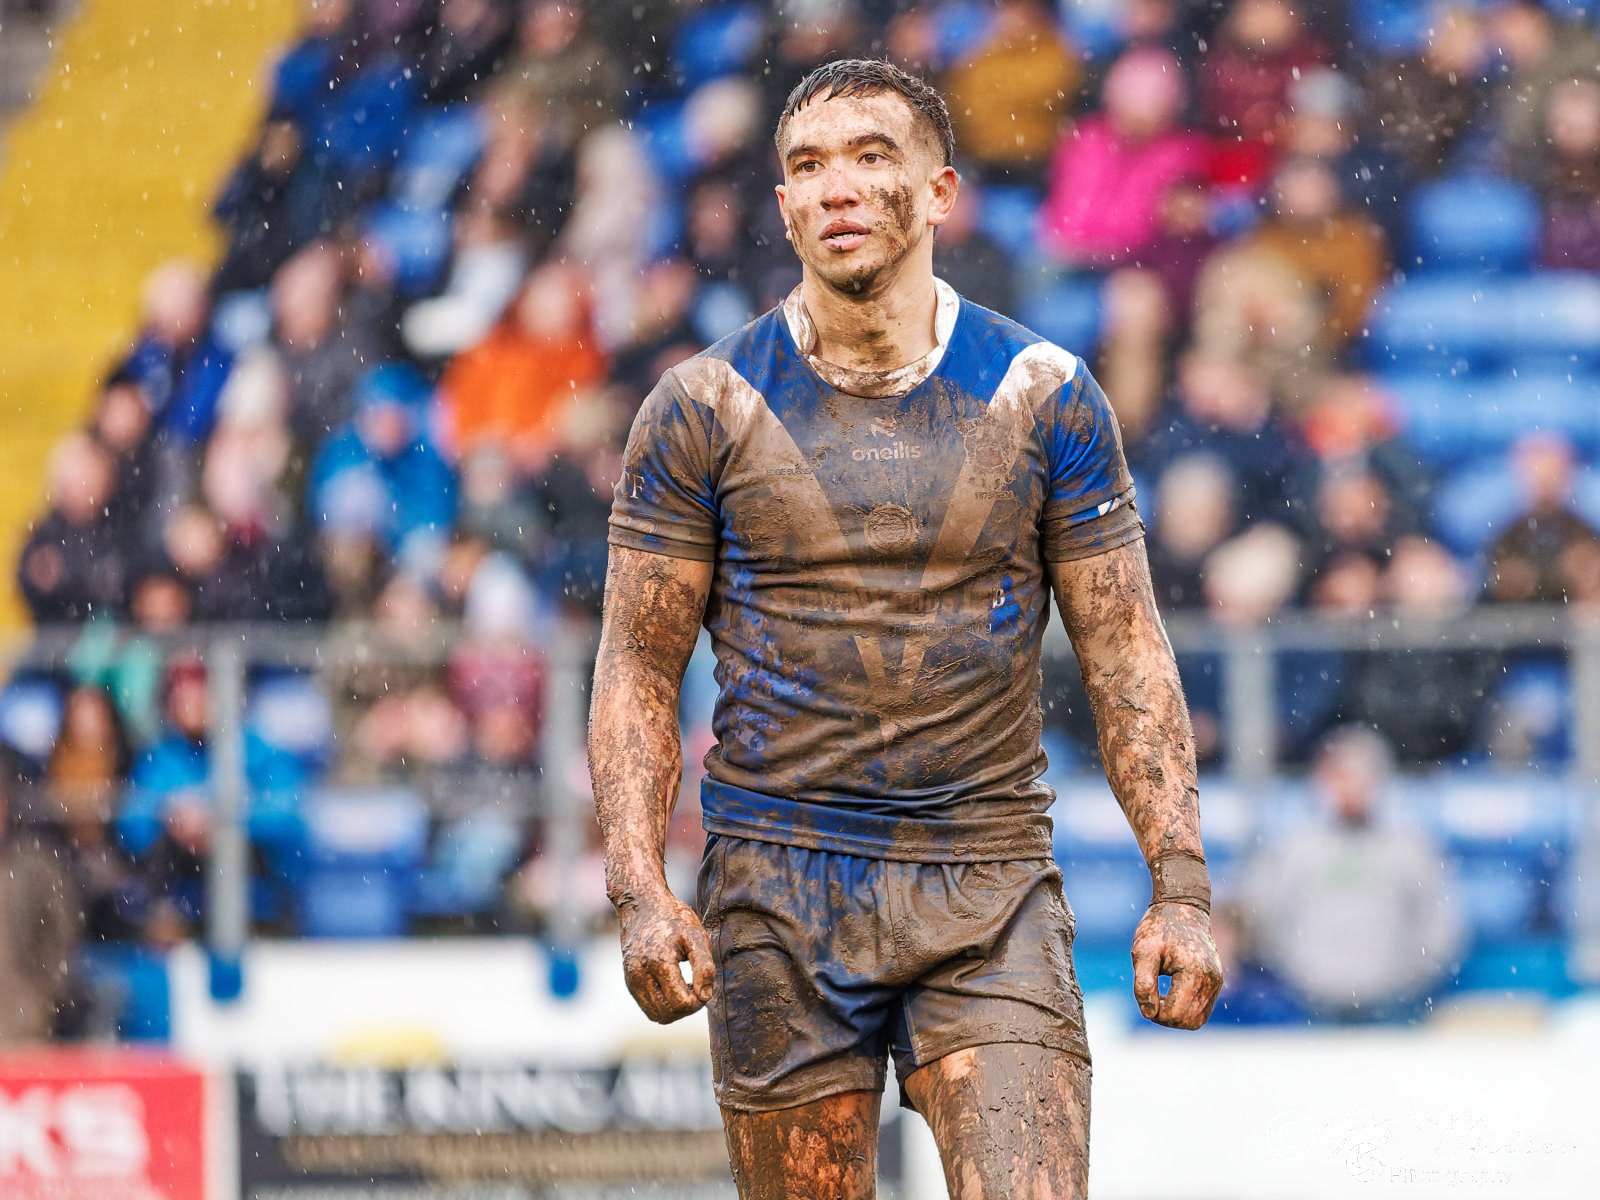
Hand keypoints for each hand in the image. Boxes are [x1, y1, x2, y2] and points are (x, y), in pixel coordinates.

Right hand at [616, 888, 714, 1023]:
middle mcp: (640, 974)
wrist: (642, 904)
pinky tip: (675, 988)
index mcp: (659, 962)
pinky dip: (664, 1006)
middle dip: (688, 1008)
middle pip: (667, 1013)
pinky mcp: (629, 981)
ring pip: (656, 1015)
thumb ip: (704, 966)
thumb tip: (705, 995)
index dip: (698, 1001)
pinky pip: (648, 1007)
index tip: (705, 987)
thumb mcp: (696, 935)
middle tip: (698, 989)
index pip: (681, 1003)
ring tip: (687, 989)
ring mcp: (632, 979)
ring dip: (675, 1010)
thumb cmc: (673, 918)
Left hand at [1131, 902, 1223, 1029]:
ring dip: (1175, 1016)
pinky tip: (1169, 994)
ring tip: (1158, 996)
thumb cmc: (1160, 927)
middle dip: (1164, 1016)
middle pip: (1187, 1022)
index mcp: (1194, 973)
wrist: (1182, 907)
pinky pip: (1202, 1010)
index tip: (1143, 995)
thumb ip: (1143, 983)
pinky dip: (1185, 1010)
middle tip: (1149, 997)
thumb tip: (1148, 1012)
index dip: (1154, 1012)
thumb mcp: (1143, 951)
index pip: (1175, 1014)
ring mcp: (1216, 982)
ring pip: (1197, 1020)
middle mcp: (1211, 980)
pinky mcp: (1216, 981)